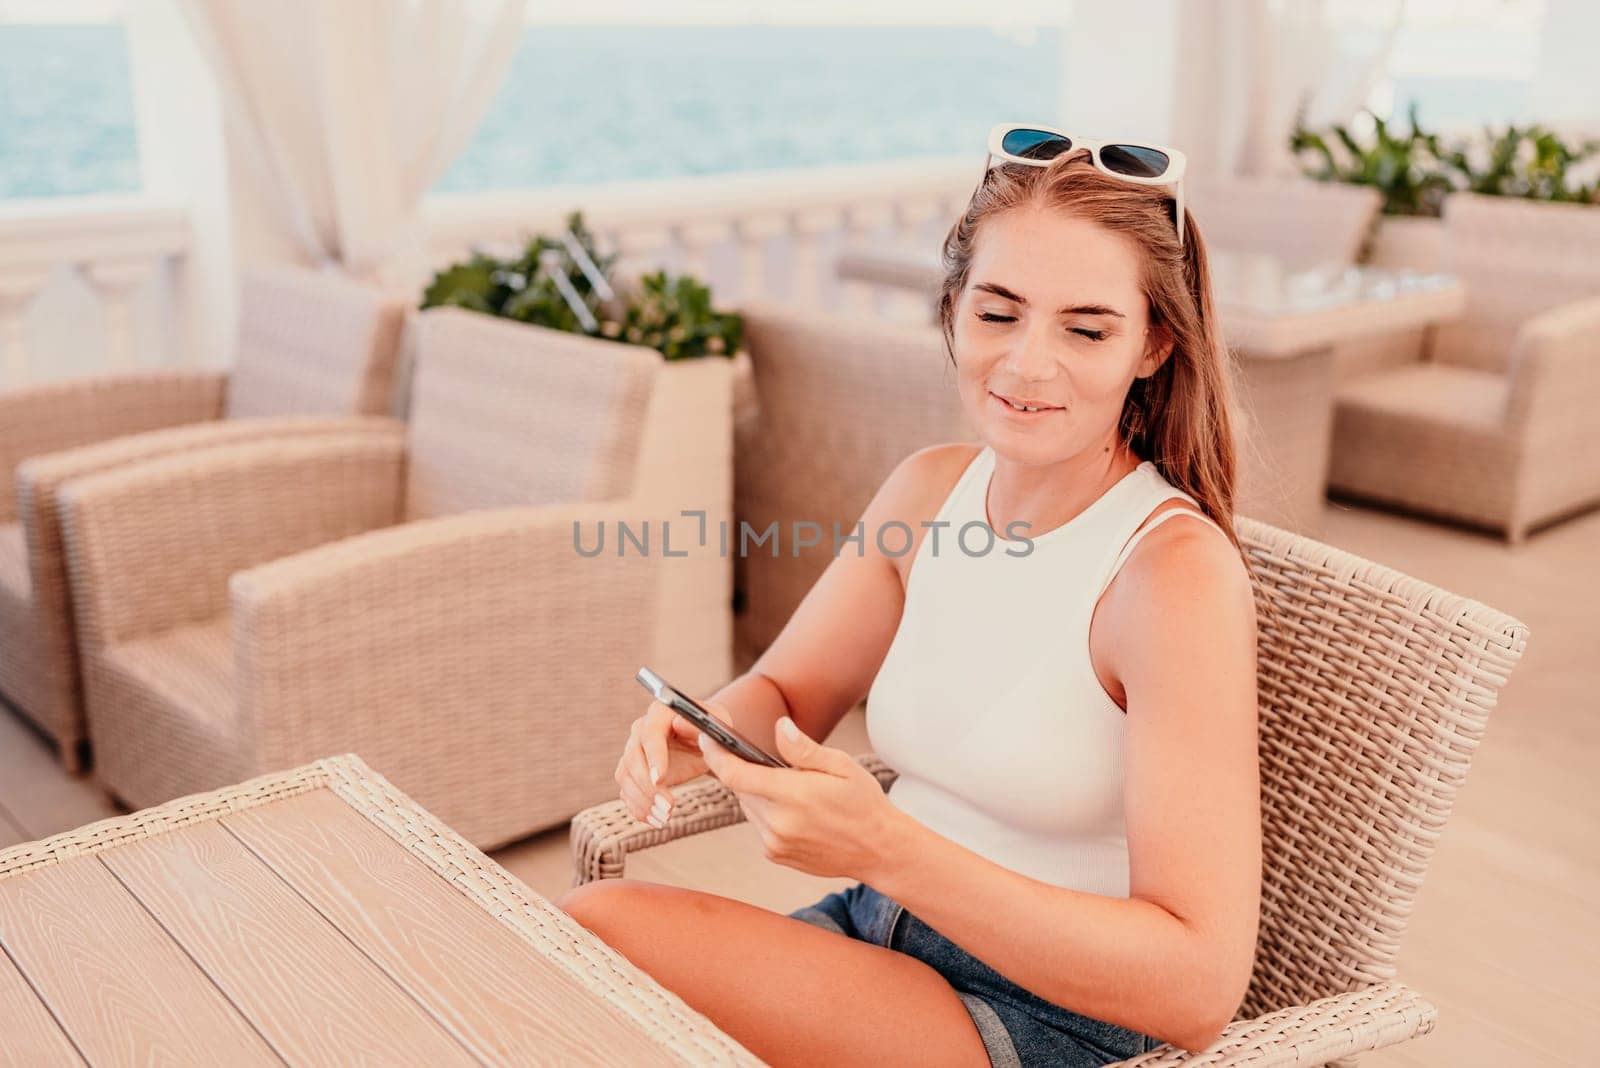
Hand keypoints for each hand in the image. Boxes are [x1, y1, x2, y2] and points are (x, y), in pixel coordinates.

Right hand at [614, 698, 731, 827]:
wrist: (703, 742)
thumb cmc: (710, 730)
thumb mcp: (715, 723)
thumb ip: (699, 724)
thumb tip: (679, 723)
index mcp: (660, 712)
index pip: (650, 733)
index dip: (653, 756)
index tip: (660, 779)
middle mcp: (641, 729)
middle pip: (633, 757)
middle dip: (648, 786)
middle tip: (667, 807)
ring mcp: (633, 750)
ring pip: (625, 776)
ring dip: (641, 800)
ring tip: (664, 817)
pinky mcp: (632, 772)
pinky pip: (626, 791)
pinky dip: (638, 808)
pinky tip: (655, 820)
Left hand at [696, 715, 902, 880]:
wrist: (879, 850)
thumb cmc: (863, 802)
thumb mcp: (841, 766)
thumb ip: (804, 749)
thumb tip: (779, 727)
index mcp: (792, 795)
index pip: (736, 775)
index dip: (716, 756)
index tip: (707, 741)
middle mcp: (778, 823)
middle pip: (742, 790)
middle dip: (747, 773)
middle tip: (770, 764)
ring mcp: (775, 843)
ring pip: (749, 808)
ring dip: (759, 795)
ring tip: (790, 789)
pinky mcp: (776, 855)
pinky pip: (760, 826)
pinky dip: (768, 814)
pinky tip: (795, 812)